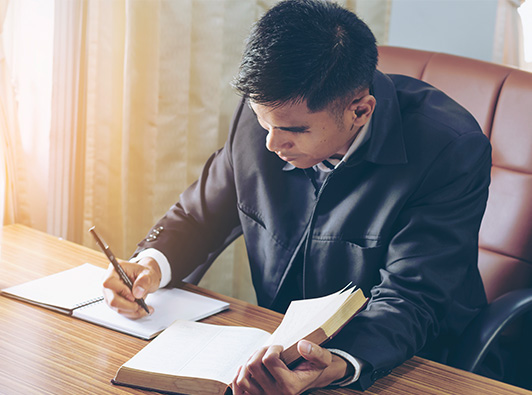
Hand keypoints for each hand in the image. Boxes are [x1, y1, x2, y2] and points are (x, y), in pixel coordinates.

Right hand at [102, 257, 160, 318]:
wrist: (146, 279)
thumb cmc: (145, 274)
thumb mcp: (149, 274)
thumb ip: (144, 281)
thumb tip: (137, 292)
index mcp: (115, 270)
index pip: (109, 282)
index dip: (121, 291)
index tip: (133, 296)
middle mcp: (109, 283)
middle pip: (111, 299)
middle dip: (128, 305)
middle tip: (140, 304)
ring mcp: (110, 294)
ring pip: (117, 308)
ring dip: (132, 310)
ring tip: (144, 307)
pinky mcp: (114, 302)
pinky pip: (122, 311)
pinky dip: (133, 312)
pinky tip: (141, 309)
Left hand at [232, 340, 350, 394]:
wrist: (311, 380)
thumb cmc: (314, 367)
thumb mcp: (323, 359)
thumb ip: (316, 352)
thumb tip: (302, 345)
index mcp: (290, 386)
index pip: (269, 360)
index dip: (273, 348)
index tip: (280, 348)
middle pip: (254, 365)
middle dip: (260, 351)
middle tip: (270, 350)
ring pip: (243, 377)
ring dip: (248, 362)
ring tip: (260, 358)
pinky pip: (238, 388)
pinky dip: (239, 376)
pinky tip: (246, 368)